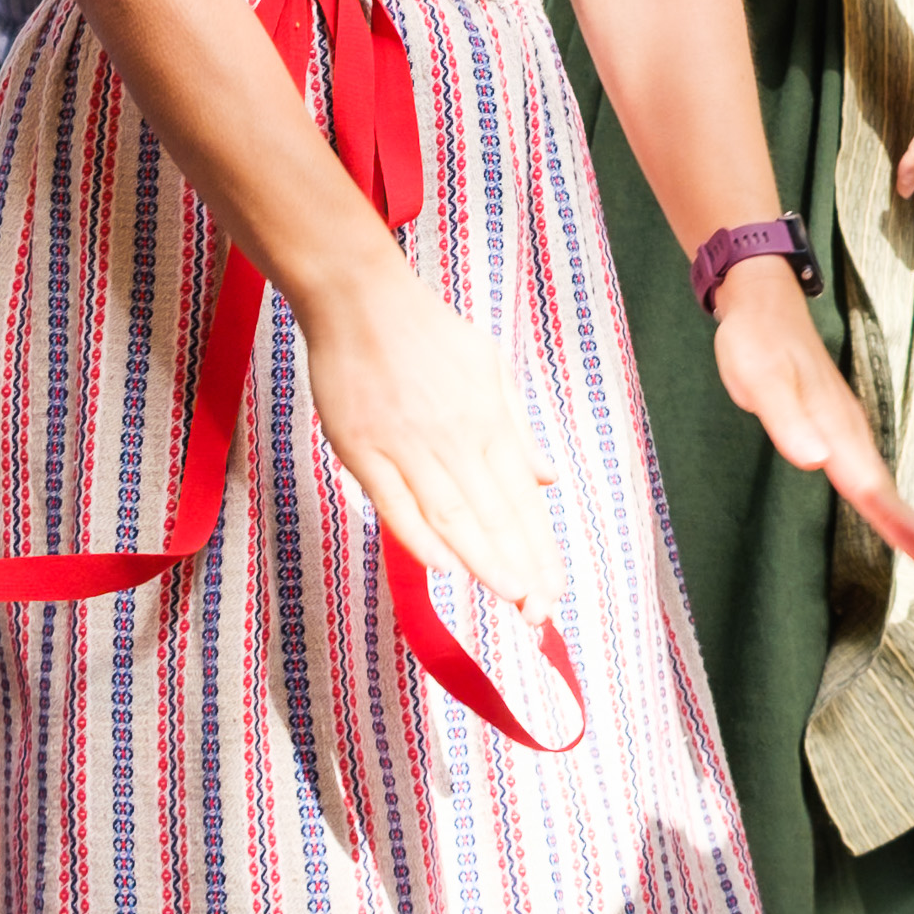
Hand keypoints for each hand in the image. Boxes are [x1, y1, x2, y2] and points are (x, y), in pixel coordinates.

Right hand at [296, 250, 563, 616]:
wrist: (359, 297)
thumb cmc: (426, 331)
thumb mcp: (489, 368)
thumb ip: (517, 429)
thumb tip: (548, 478)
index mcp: (488, 420)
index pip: (522, 500)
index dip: (540, 549)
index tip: (554, 591)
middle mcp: (455, 437)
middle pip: (494, 516)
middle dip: (520, 568)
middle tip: (540, 616)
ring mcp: (406, 444)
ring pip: (452, 515)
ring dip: (483, 560)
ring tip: (509, 598)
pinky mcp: (362, 448)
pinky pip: (394, 501)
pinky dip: (418, 536)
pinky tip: (442, 566)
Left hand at [710, 261, 913, 573]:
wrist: (764, 301)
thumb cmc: (756, 341)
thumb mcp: (760, 379)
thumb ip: (787, 420)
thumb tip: (816, 461)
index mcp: (833, 425)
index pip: (869, 486)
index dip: (897, 524)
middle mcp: (846, 427)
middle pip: (883, 487)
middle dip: (912, 529)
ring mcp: (844, 424)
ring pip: (878, 478)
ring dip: (902, 515)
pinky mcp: (835, 422)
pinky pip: (866, 467)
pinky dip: (882, 494)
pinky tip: (886, 507)